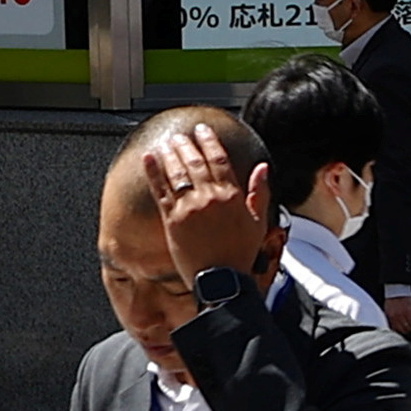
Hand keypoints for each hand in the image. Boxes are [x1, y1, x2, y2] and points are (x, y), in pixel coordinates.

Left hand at [140, 123, 272, 285]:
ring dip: (171, 153)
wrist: (222, 280)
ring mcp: (189, 208)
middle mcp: (209, 198)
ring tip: (167, 142)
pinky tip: (149, 158)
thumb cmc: (241, 255)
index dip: (209, 141)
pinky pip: (160, 190)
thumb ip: (260, 192)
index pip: (219, 159)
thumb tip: (262, 168)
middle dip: (187, 144)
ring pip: (177, 172)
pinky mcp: (172, 220)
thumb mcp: (258, 222)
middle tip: (181, 135)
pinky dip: (153, 172)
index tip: (203, 131)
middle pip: (195, 162)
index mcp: (231, 196)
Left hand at [382, 294, 410, 336]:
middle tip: (408, 328)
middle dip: (405, 330)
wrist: (397, 289)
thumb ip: (391, 317)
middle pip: (401, 330)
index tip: (401, 331)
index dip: (398, 331)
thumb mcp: (388, 309)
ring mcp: (402, 315)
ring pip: (408, 328)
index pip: (393, 329)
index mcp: (389, 316)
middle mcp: (395, 317)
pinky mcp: (409, 312)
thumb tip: (393, 325)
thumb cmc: (393, 298)